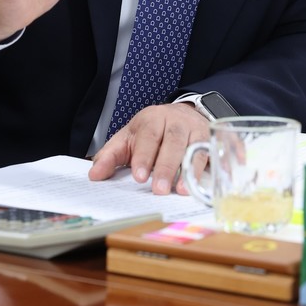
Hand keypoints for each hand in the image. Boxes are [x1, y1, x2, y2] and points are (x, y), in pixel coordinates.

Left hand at [89, 104, 209, 194]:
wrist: (182, 114)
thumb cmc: (151, 131)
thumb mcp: (128, 138)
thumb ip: (110, 156)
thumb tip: (94, 175)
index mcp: (152, 119)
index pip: (148, 136)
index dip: (144, 156)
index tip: (139, 176)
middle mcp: (176, 121)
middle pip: (173, 141)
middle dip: (165, 166)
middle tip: (159, 189)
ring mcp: (196, 129)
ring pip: (194, 147)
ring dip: (189, 170)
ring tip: (181, 190)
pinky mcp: (210, 139)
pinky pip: (211, 153)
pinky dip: (208, 168)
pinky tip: (203, 184)